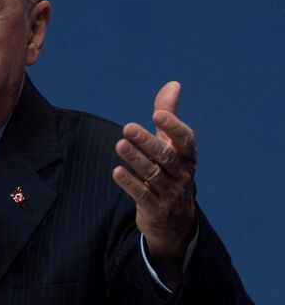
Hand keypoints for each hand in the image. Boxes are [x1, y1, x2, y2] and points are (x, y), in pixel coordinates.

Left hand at [112, 81, 197, 286]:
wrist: (175, 220)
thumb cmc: (171, 171)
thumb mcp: (172, 145)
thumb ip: (169, 115)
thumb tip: (173, 84)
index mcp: (187, 156)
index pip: (185, 140)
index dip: (173, 127)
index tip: (158, 114)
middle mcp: (181, 173)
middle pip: (165, 156)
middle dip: (147, 141)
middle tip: (127, 127)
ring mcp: (169, 192)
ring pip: (152, 174)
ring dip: (135, 159)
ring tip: (119, 144)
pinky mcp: (155, 207)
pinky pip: (142, 194)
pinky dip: (130, 183)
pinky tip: (117, 172)